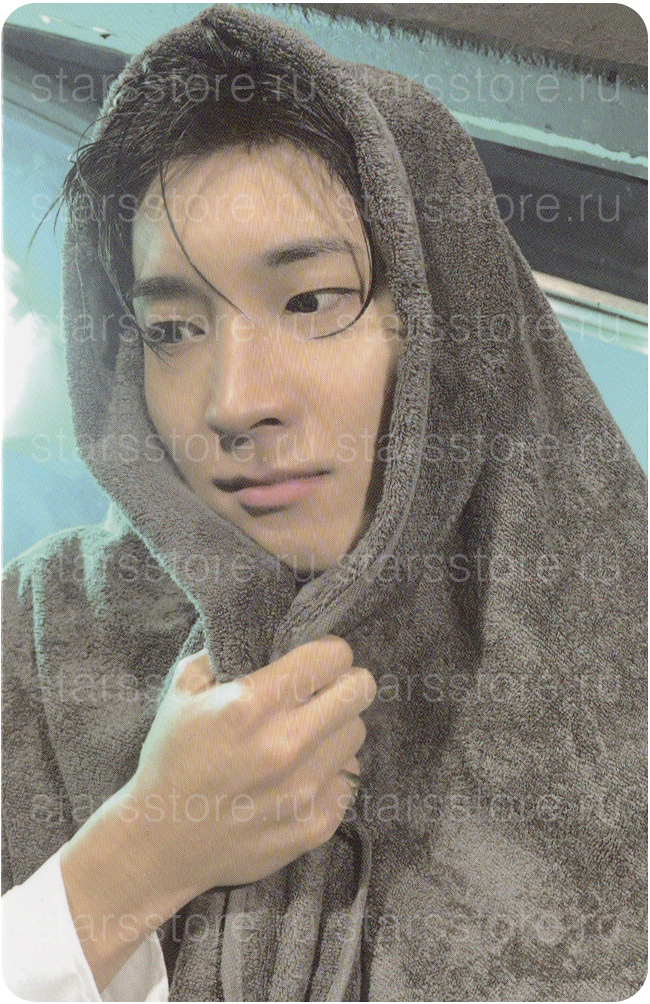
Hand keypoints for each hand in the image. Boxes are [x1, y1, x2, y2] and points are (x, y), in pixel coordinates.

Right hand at [60, 635, 374, 991]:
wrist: (160, 844)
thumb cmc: (171, 760)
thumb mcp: (182, 691)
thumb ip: (223, 654)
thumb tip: (264, 636)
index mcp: (252, 704)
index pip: (331, 658)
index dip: (330, 653)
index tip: (321, 661)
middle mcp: (285, 744)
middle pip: (359, 691)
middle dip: (348, 683)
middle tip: (330, 690)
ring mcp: (304, 789)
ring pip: (356, 735)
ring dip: (338, 729)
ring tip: (312, 735)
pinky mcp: (314, 826)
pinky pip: (349, 781)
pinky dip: (333, 773)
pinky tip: (304, 775)